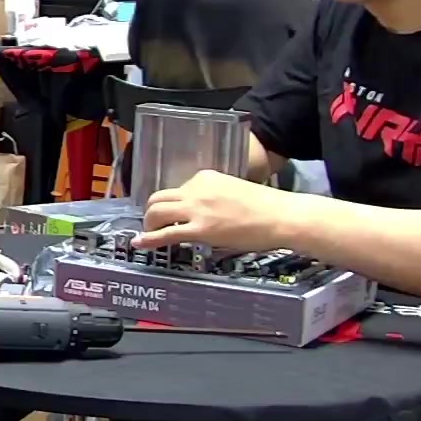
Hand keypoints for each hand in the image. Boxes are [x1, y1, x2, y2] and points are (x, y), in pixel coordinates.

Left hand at [133, 170, 300, 251]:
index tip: (172, 214)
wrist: (281, 216)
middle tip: (154, 225)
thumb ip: (212, 197)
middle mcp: (195, 189)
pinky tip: (140, 243)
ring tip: (149, 234)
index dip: (171, 204)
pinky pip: (165, 233)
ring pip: (156, 212)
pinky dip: (148, 238)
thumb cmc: (265, 207)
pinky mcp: (199, 229)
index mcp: (204, 178)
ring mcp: (196, 209)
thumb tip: (202, 212)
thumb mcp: (232, 191)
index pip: (177, 189)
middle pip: (158, 198)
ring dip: (148, 224)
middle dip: (152, 212)